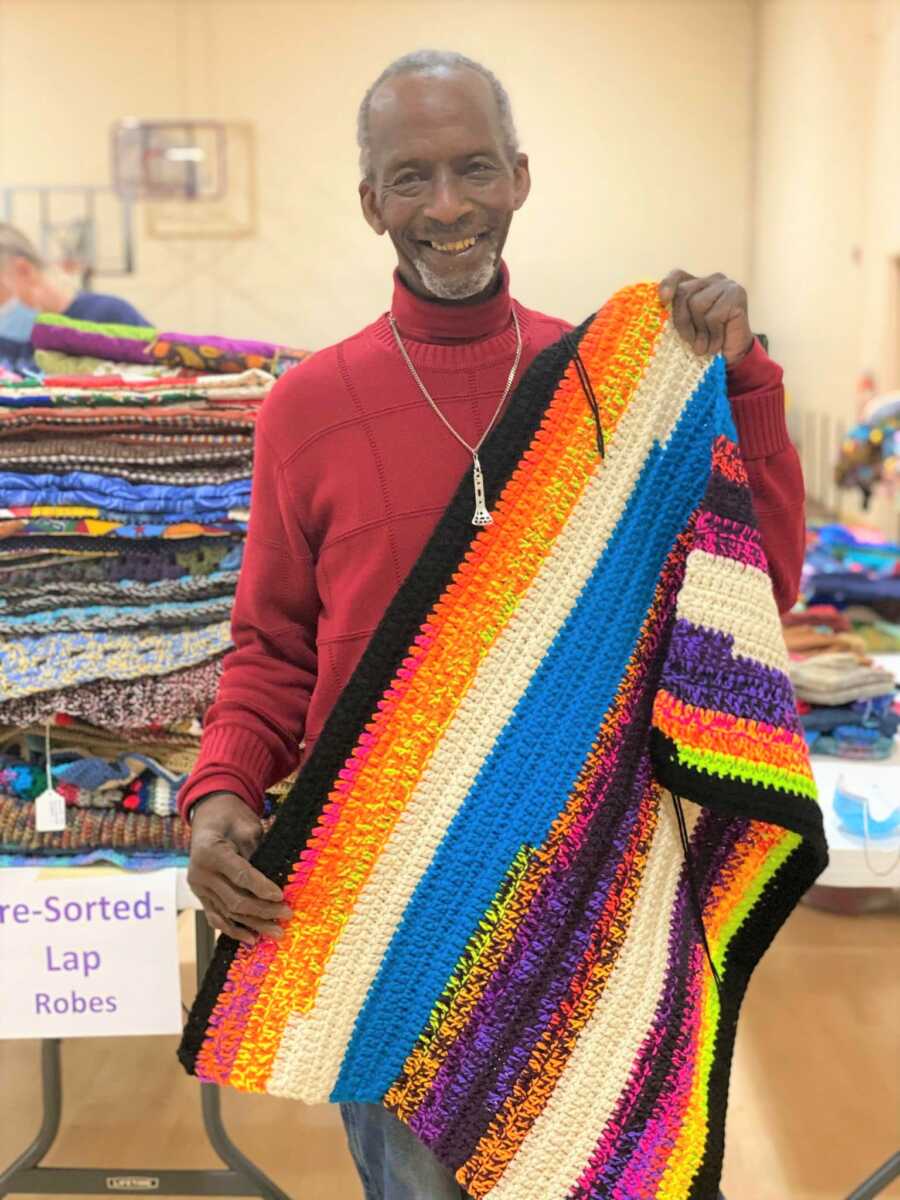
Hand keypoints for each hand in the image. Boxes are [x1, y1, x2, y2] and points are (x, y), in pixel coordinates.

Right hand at [187, 791, 290, 945]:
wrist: (208, 816)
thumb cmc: (231, 818)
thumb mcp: (246, 826)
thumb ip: (256, 851)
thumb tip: (276, 877)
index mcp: (210, 851)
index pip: (240, 874)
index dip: (261, 887)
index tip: (281, 896)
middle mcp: (200, 872)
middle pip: (234, 899)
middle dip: (263, 910)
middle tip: (286, 915)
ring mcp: (198, 887)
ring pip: (227, 912)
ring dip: (253, 925)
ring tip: (276, 933)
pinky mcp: (200, 895)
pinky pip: (216, 917)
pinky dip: (233, 929)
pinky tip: (251, 938)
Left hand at [659, 270, 753, 365]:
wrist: (734, 353)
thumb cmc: (706, 340)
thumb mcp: (687, 326)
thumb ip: (677, 314)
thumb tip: (661, 307)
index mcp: (697, 284)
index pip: (677, 276)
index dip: (668, 285)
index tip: (663, 300)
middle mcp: (712, 280)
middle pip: (683, 293)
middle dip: (682, 321)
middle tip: (689, 341)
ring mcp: (726, 285)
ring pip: (697, 304)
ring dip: (699, 332)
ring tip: (704, 345)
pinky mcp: (737, 295)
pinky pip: (713, 316)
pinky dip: (713, 335)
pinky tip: (717, 344)